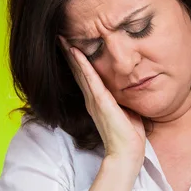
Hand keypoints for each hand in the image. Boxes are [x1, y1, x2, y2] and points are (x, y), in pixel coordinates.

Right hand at [58, 35, 145, 167]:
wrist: (127, 153)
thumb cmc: (129, 135)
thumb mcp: (126, 110)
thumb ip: (123, 99)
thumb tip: (130, 87)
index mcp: (97, 101)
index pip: (85, 77)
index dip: (78, 61)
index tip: (72, 46)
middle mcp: (92, 99)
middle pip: (78, 72)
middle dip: (70, 54)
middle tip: (61, 37)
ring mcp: (94, 100)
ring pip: (81, 73)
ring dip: (72, 55)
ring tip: (64, 40)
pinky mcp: (101, 102)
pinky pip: (90, 80)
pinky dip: (83, 65)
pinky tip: (77, 53)